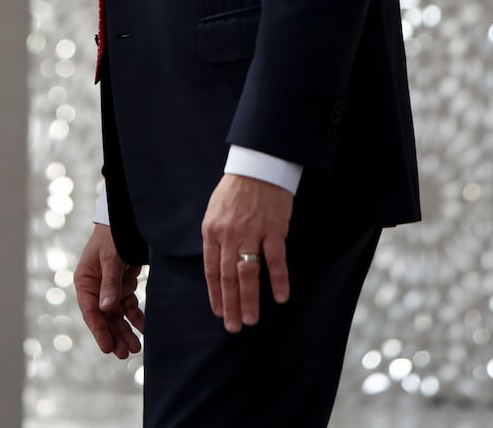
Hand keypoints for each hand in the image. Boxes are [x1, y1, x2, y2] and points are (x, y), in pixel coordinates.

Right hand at [74, 223, 144, 358]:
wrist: (126, 220)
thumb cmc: (113, 236)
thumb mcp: (110, 259)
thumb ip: (110, 284)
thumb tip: (106, 309)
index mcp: (85, 281)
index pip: (90, 311)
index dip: (99, 331)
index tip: (107, 348)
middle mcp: (95, 287)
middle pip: (104, 318)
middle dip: (114, 335)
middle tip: (124, 354)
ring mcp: (109, 288)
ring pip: (116, 316)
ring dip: (124, 331)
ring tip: (134, 348)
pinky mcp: (123, 286)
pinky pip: (128, 307)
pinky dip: (135, 318)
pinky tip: (144, 329)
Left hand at [201, 173, 292, 333]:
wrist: (257, 165)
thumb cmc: (236, 190)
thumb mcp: (215, 212)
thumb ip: (216, 238)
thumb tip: (217, 264)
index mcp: (212, 231)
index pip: (211, 270)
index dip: (215, 294)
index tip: (220, 313)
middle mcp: (228, 235)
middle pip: (227, 277)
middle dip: (231, 305)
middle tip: (234, 326)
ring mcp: (251, 233)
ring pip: (248, 273)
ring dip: (249, 299)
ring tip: (251, 320)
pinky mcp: (273, 229)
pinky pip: (276, 260)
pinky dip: (278, 280)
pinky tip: (281, 297)